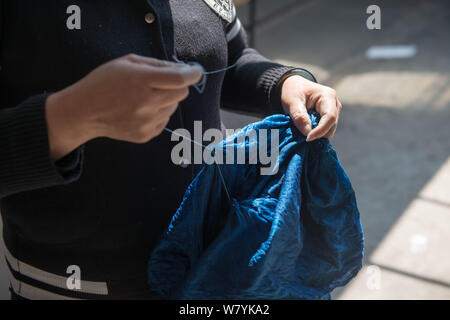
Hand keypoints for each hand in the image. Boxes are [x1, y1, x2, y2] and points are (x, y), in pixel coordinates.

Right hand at [46, 54, 202, 159]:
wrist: (84, 112)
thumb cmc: (104, 82)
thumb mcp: (127, 62)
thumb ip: (157, 64)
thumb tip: (183, 69)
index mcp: (142, 81)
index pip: (180, 79)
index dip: (192, 74)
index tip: (195, 71)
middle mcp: (147, 103)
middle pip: (182, 93)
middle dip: (177, 86)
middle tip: (160, 83)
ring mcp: (147, 122)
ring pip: (173, 107)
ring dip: (165, 100)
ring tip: (142, 98)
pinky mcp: (146, 135)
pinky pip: (164, 120)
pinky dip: (158, 113)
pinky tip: (139, 110)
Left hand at [281, 75, 341, 141]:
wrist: (293, 86)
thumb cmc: (293, 91)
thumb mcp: (292, 102)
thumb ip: (299, 116)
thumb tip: (307, 132)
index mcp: (328, 96)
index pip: (329, 117)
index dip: (320, 130)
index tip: (307, 138)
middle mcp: (335, 104)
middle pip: (331, 126)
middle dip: (318, 133)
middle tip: (301, 133)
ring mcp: (334, 111)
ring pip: (329, 130)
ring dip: (317, 133)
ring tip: (302, 128)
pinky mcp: (329, 117)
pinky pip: (325, 130)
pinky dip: (316, 132)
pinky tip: (306, 128)